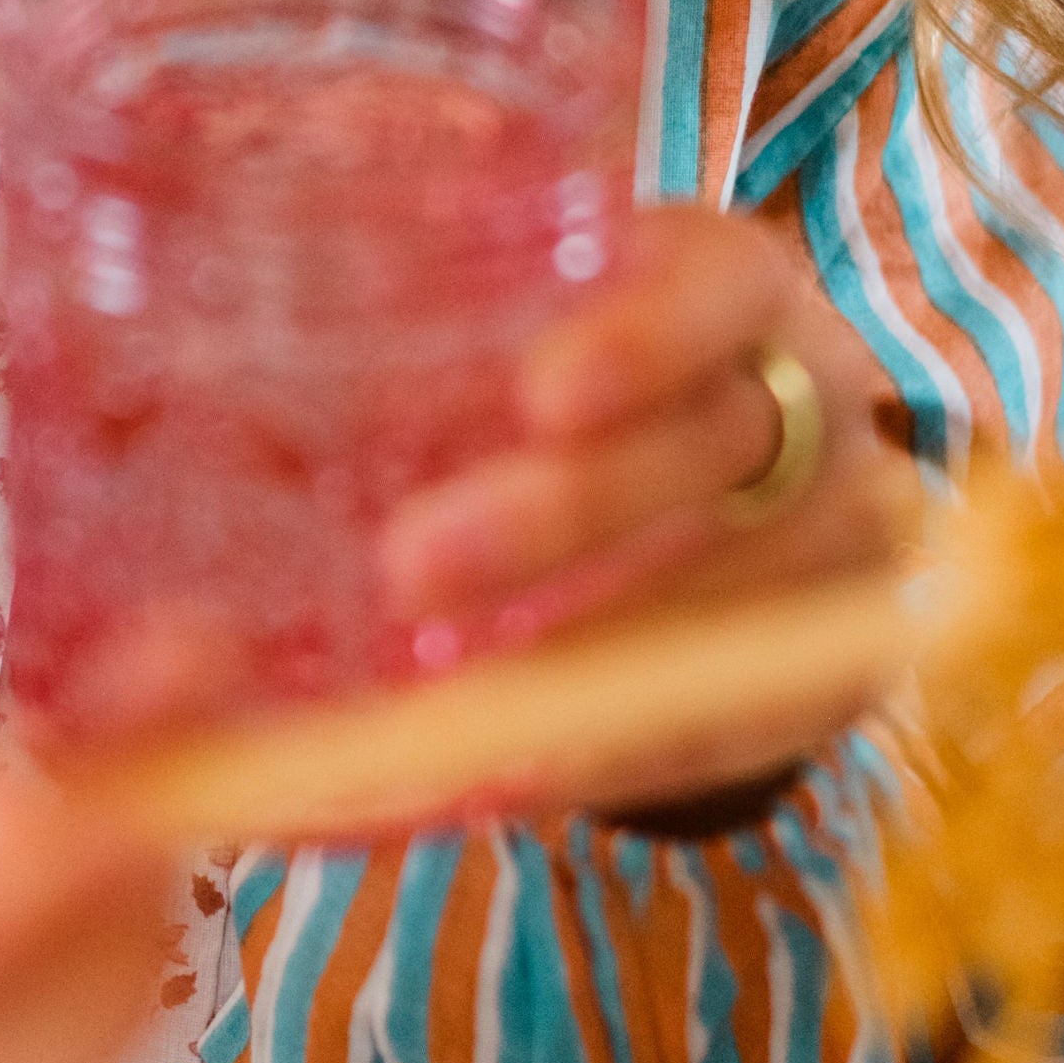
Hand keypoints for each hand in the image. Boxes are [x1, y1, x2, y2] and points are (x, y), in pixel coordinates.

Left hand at [382, 206, 910, 817]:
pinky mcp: (846, 668)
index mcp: (736, 287)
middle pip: (720, 448)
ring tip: (442, 708)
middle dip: (566, 515)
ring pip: (745, 599)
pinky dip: (625, 757)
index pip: (722, 286)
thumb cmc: (561, 398)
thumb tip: (209, 401)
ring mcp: (854, 538)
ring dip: (590, 660)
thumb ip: (414, 342)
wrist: (720, 508)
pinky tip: (511, 776)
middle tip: (406, 569)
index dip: (644, 337)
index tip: (538, 394)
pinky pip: (748, 723)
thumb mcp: (512, 333)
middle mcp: (819, 400)